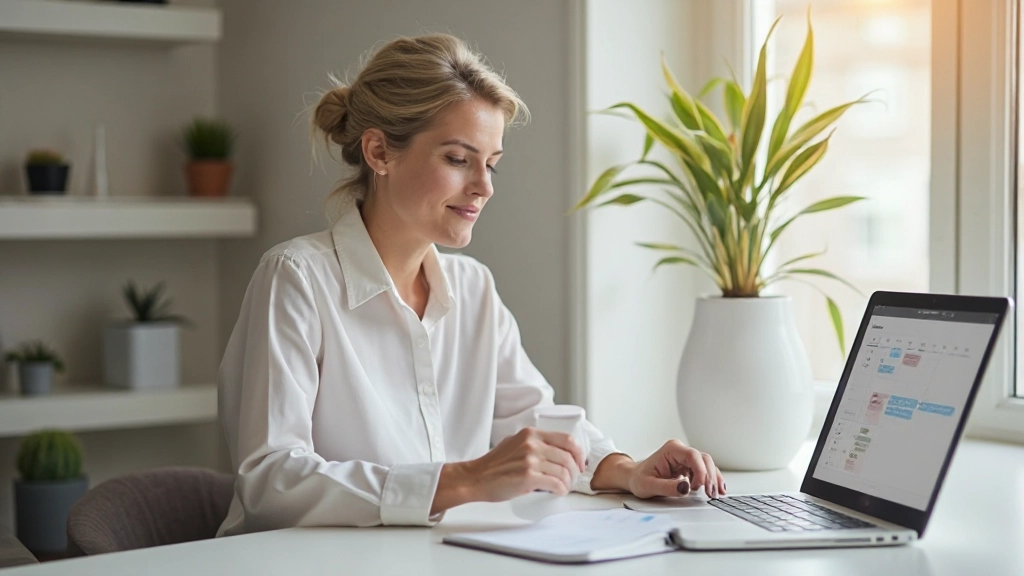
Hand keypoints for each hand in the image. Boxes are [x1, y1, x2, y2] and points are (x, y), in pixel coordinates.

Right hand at [455, 427, 585, 502]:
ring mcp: (530, 460)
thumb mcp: (514, 443)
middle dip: (575, 471)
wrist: (475, 478)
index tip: (580, 463)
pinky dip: (561, 490)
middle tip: (573, 479)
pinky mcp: (528, 477)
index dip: (578, 453)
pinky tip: (557, 492)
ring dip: (568, 483)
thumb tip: (555, 451)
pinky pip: (555, 484)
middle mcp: (532, 444)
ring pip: (563, 471)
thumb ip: (533, 443)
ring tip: (563, 488)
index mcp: (530, 434)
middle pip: (568, 456)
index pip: (566, 439)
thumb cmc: (493, 465)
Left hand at [629, 440, 725, 498]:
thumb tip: (685, 488)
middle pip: (703, 459)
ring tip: (714, 494)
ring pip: (707, 464)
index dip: (700, 471)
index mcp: (671, 449)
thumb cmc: (639, 479)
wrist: (635, 478)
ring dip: (713, 479)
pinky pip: (705, 471)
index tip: (697, 487)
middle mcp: (680, 451)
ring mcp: (685, 458)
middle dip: (709, 476)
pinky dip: (711, 480)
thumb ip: (667, 487)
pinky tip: (717, 489)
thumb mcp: (649, 486)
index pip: (692, 455)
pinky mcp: (689, 467)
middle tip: (710, 494)